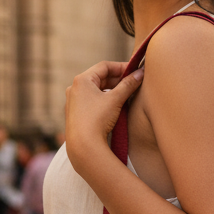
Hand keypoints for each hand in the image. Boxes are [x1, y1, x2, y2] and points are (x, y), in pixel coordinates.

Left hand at [65, 60, 143, 176]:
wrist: (83, 146)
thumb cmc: (97, 119)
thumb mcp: (115, 99)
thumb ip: (128, 85)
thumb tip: (140, 73)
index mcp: (82, 80)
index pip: (104, 66)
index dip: (122, 67)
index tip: (135, 71)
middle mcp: (74, 88)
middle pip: (100, 78)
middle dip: (118, 80)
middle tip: (134, 83)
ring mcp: (73, 102)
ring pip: (96, 90)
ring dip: (112, 90)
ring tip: (127, 94)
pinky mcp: (75, 114)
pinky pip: (92, 101)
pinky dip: (104, 100)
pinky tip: (115, 106)